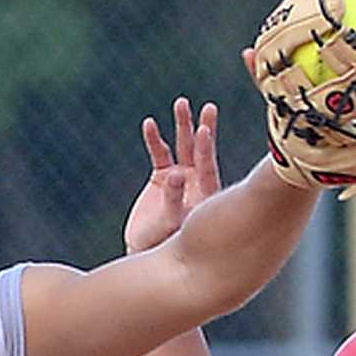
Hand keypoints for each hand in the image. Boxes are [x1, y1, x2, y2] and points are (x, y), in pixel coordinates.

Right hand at [123, 97, 220, 254]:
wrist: (147, 252)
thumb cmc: (164, 244)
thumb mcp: (171, 225)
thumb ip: (174, 200)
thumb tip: (177, 175)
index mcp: (205, 194)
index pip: (208, 166)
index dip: (206, 149)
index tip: (204, 130)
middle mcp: (196, 181)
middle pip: (201, 150)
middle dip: (203, 129)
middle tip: (209, 108)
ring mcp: (180, 176)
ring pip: (182, 146)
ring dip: (182, 125)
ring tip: (181, 103)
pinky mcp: (162, 176)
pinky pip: (159, 153)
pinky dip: (153, 139)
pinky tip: (148, 123)